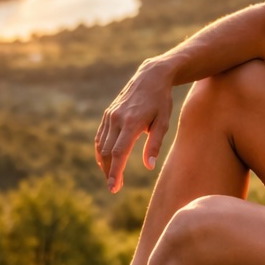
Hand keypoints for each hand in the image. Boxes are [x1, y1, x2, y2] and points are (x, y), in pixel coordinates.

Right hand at [94, 60, 173, 192]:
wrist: (150, 76)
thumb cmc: (161, 101)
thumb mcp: (163, 122)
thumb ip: (154, 144)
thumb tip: (149, 166)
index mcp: (132, 123)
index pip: (119, 153)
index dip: (115, 172)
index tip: (113, 187)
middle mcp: (117, 119)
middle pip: (107, 152)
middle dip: (109, 172)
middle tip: (114, 188)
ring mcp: (110, 115)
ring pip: (101, 145)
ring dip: (104, 163)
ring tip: (111, 177)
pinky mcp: (108, 114)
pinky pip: (100, 136)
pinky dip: (100, 150)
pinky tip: (105, 161)